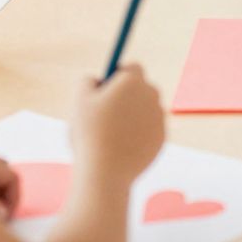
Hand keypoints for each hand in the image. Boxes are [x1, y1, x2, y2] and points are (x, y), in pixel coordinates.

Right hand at [70, 65, 165, 189]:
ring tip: (109, 133)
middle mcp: (152, 96)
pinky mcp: (161, 139)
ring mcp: (160, 118)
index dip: (118, 75)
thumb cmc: (90, 134)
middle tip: (105, 111)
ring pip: (144, 110)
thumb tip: (96, 79)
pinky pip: (148, 131)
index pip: (132, 67)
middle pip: (141, 88)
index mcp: (133, 82)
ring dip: (131, 116)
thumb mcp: (79, 102)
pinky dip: (137, 135)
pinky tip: (120, 147)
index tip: (106, 87)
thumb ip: (86, 81)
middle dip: (126, 96)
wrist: (105, 173)